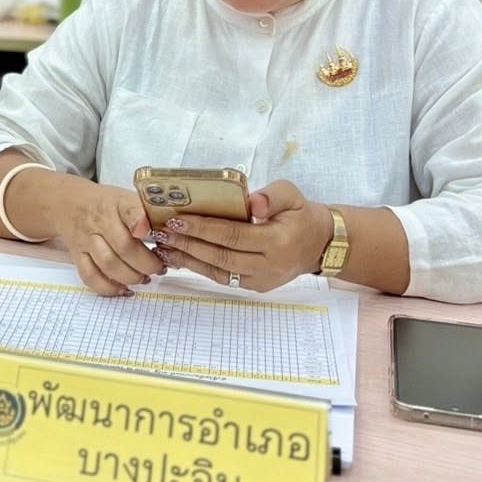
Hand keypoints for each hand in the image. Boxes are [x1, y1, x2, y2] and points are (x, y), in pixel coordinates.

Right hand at [50, 181, 165, 295]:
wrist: (69, 203)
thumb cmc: (105, 204)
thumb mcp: (126, 198)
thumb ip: (146, 213)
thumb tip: (173, 233)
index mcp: (117, 203)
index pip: (129, 209)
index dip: (138, 220)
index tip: (147, 231)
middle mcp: (100, 221)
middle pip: (124, 246)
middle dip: (146, 263)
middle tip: (159, 268)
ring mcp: (86, 239)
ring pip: (108, 264)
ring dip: (131, 277)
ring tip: (144, 278)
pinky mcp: (77, 255)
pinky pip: (90, 276)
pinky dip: (108, 287)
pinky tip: (123, 289)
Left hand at [157, 180, 333, 292]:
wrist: (319, 244)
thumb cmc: (301, 215)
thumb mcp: (292, 195)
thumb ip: (272, 196)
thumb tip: (251, 203)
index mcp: (278, 241)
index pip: (234, 235)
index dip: (204, 229)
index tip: (178, 220)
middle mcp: (269, 265)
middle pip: (221, 256)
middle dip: (188, 245)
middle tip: (162, 233)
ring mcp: (261, 280)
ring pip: (218, 272)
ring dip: (187, 259)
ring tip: (163, 247)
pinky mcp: (254, 286)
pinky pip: (222, 277)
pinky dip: (199, 267)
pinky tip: (180, 257)